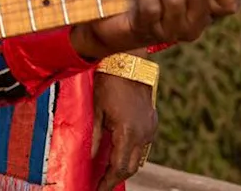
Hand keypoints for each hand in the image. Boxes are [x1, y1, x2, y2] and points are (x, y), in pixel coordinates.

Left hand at [91, 72, 156, 190]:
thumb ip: (93, 136)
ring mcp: (149, 129)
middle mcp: (142, 134)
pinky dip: (132, 153)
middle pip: (131, 167)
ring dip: (125, 166)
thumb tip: (88, 158)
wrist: (129, 63)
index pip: (118, 167)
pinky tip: (120, 152)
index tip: (97, 189)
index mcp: (127, 133)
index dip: (107, 182)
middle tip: (102, 185)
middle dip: (115, 178)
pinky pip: (143, 145)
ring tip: (109, 173)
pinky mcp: (152, 122)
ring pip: (139, 158)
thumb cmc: (109, 83)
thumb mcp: (96, 109)